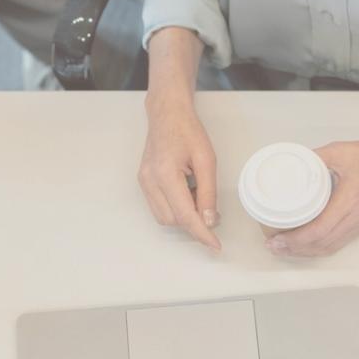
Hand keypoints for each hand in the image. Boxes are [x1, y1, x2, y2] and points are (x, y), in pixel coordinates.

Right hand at [139, 91, 220, 249]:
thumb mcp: (207, 160)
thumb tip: (210, 220)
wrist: (167, 113)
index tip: (215, 245)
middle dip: (195, 221)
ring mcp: (143, 182)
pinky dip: (176, 208)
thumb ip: (208, 192)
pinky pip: (159, 207)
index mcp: (166, 174)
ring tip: (197, 193)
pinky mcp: (143, 182)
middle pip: (174, 220)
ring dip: (184, 215)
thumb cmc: (188, 131)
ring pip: (165, 218)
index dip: (202, 233)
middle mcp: (150, 181)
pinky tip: (186, 192)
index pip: (185, 216)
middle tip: (212, 207)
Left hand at [267, 140, 358, 256]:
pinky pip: (337, 244)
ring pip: (329, 248)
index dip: (296, 239)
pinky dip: (319, 249)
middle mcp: (354, 218)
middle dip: (295, 249)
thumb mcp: (340, 151)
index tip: (277, 239)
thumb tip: (292, 163)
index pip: (320, 230)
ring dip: (305, 252)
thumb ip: (315, 157)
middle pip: (321, 244)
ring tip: (284, 248)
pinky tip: (305, 246)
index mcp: (349, 201)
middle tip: (273, 246)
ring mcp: (358, 225)